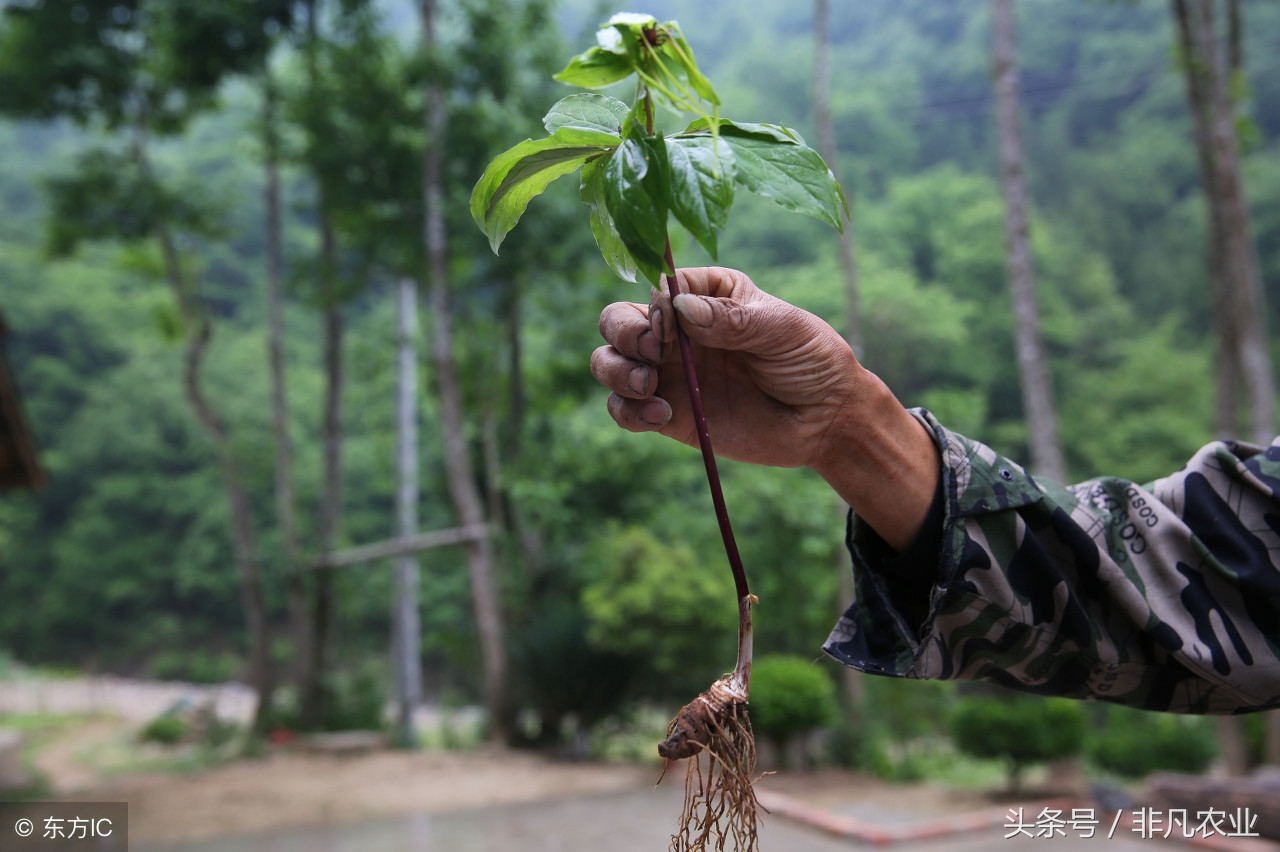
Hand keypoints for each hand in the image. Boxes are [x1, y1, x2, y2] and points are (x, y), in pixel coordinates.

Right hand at [592, 267, 858, 469]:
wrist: (827, 420)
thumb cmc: (811, 361)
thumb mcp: (783, 329)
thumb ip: (733, 318)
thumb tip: (681, 308)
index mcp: (706, 295)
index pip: (659, 287)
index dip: (657, 304)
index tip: (674, 325)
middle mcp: (678, 331)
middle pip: (618, 320)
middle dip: (623, 333)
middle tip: (652, 353)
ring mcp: (669, 373)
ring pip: (609, 362)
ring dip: (615, 371)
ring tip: (649, 386)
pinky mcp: (668, 415)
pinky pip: (624, 410)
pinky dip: (628, 412)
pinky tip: (661, 416)